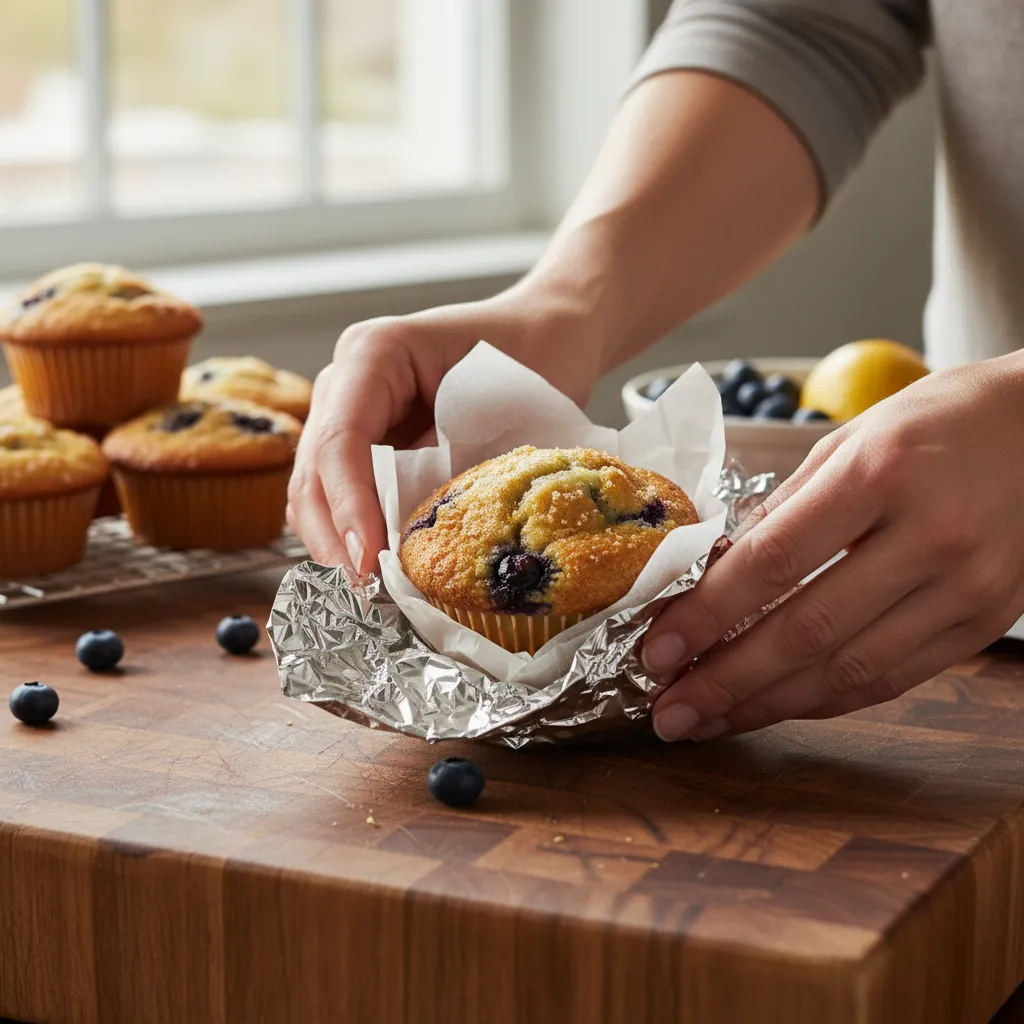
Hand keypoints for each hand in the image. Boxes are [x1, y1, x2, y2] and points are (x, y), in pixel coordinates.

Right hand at [287, 286, 600, 569]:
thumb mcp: (502, 406)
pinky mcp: (363, 446)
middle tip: (366, 597)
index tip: (369, 562)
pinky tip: (379, 571)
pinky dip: (353, 536)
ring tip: (371, 596)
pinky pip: (340, 497)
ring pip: (314, 491)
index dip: (349, 506)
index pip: (341, 439)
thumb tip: (422, 545)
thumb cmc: (535, 357)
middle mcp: (346, 381)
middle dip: (333, 539)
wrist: (546, 336)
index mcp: (374, 353)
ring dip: (336, 546)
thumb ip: (455, 466)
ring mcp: (347, 414)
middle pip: (312, 472)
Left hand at [643, 351, 1023, 740]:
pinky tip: (775, 705)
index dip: (706, 616)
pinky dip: (826, 699)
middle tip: (669, 710)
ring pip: (850, 670)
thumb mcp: (851, 441)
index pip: (771, 562)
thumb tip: (715, 573)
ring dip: (768, 704)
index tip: (656, 650)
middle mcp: (928, 536)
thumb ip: (784, 510)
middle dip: (726, 681)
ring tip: (709, 719)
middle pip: (807, 631)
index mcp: (878, 474)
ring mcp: (966, 587)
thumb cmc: (940, 421)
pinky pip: (894, 678)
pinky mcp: (984, 622)